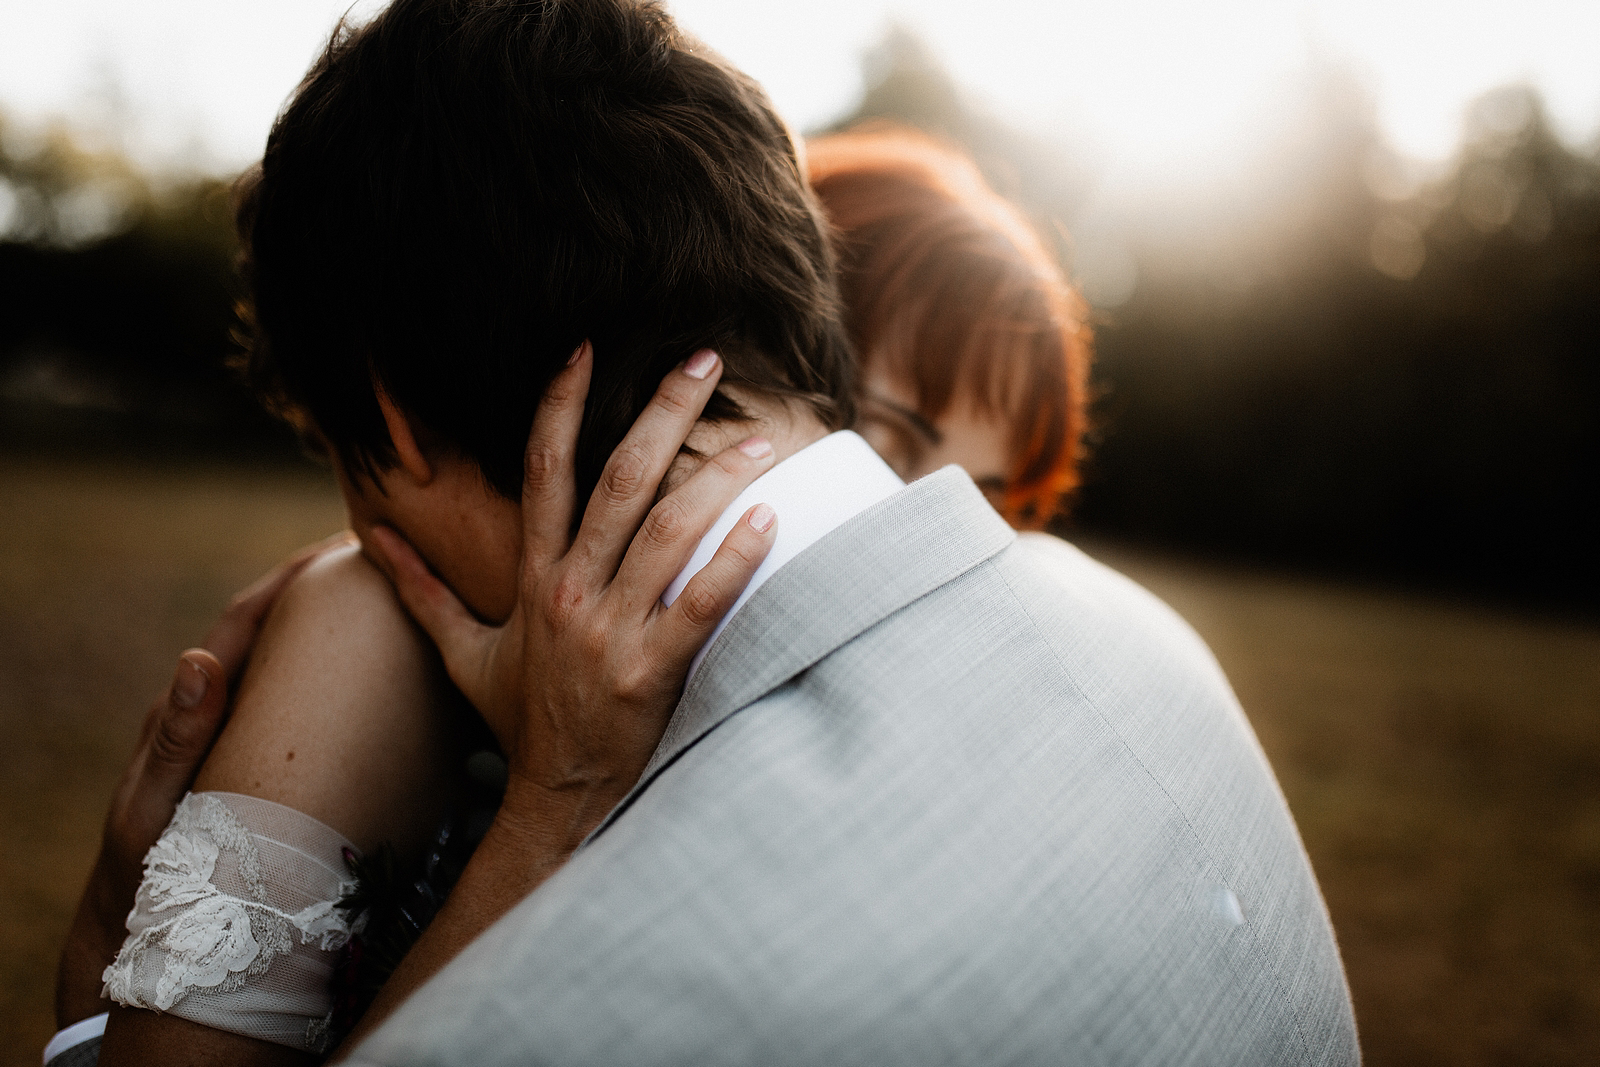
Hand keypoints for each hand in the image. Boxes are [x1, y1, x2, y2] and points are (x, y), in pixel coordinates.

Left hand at [54, 532, 355, 1028]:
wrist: (152, 931)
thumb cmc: (151, 870)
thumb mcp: (157, 805)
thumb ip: (176, 738)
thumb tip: (199, 657)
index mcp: (193, 705)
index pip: (247, 621)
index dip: (290, 578)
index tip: (339, 544)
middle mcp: (218, 710)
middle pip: (275, 632)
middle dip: (322, 589)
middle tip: (376, 556)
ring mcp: (241, 736)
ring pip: (293, 669)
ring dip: (335, 632)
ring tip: (389, 604)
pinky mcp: (262, 764)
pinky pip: (304, 710)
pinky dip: (336, 682)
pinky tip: (377, 683)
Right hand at [367, 343, 777, 858]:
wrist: (556, 795)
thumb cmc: (522, 716)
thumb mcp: (462, 652)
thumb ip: (421, 589)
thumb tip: (372, 538)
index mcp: (534, 576)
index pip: (542, 472)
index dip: (560, 406)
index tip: (588, 349)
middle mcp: (571, 591)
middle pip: (618, 482)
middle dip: (662, 414)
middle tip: (703, 359)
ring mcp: (611, 630)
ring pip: (666, 534)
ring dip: (716, 479)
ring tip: (761, 439)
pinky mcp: (652, 671)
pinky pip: (700, 605)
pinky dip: (734, 560)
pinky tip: (769, 521)